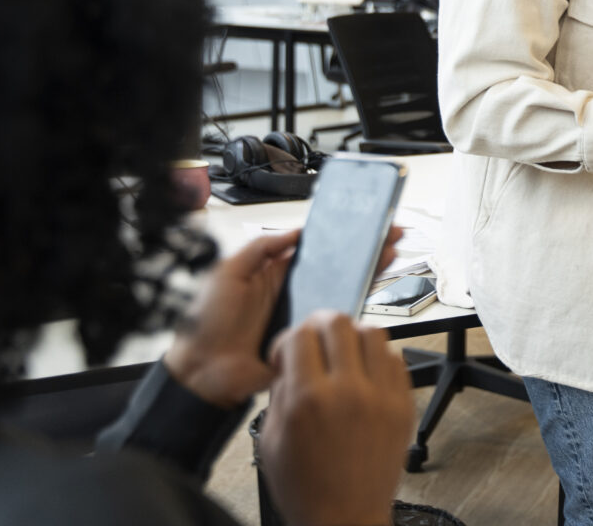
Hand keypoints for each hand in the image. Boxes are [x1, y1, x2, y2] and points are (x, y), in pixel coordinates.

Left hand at [164, 227, 403, 408]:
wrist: (203, 371)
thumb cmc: (206, 324)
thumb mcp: (227, 272)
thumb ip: (260, 248)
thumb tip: (295, 232)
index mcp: (274, 273)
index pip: (314, 248)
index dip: (337, 234)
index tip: (359, 220)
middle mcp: (293, 291)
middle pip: (336, 265)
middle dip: (363, 249)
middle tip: (388, 233)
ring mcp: (303, 313)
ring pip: (342, 288)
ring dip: (367, 271)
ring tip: (388, 253)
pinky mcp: (309, 336)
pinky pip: (337, 318)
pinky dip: (357, 304)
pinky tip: (372, 286)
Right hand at [257, 312, 414, 525]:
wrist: (346, 520)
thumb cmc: (306, 489)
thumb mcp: (270, 441)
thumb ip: (279, 392)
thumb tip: (287, 360)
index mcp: (307, 400)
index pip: (300, 335)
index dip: (287, 340)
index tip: (286, 355)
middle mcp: (347, 392)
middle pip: (338, 322)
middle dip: (319, 326)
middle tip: (314, 343)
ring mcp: (381, 396)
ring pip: (372, 331)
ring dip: (352, 336)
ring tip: (342, 354)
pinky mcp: (404, 405)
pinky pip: (395, 359)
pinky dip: (378, 357)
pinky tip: (365, 373)